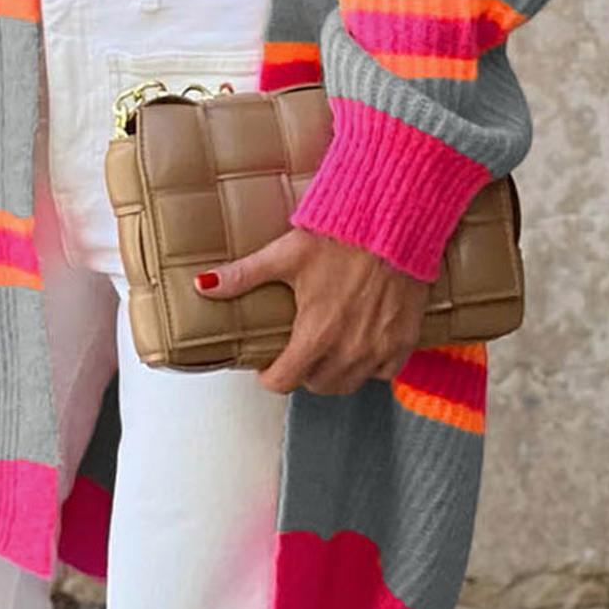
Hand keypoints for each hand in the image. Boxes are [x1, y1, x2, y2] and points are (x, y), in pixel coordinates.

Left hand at [195, 226, 430, 394]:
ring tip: (326, 352)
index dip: (271, 377)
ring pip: (349, 384)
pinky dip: (371, 367)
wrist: (394, 223)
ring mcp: (380, 349)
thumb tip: (204, 285)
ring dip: (334, 374)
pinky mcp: (405, 340)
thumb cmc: (340, 236)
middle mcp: (348, 350)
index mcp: (316, 334)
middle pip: (317, 385)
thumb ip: (244, 276)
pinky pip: (384, 373)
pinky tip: (362, 346)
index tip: (268, 368)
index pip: (285, 381)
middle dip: (302, 373)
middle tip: (298, 353)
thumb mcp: (285, 254)